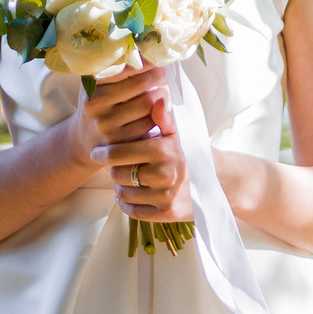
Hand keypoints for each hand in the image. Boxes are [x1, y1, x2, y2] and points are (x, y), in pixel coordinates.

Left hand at [72, 65, 191, 223]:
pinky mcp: (166, 213)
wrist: (217, 180)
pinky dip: (126, 203)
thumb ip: (165, 118)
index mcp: (165, 150)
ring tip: (126, 178)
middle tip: (116, 165)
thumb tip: (158, 100)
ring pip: (123, 193)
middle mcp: (165, 174)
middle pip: (118, 175)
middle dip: (114, 170)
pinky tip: (130, 193)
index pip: (120, 153)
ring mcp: (166, 196)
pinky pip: (133, 211)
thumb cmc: (190, 152)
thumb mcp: (179, 133)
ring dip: (120, 187)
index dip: (105, 153)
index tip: (96, 152)